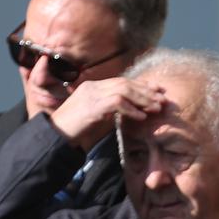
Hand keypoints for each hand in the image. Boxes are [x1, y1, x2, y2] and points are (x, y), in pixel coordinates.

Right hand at [49, 77, 165, 149]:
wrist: (55, 136)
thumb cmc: (76, 130)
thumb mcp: (97, 117)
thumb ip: (112, 111)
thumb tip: (133, 112)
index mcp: (93, 87)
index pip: (122, 81)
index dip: (142, 86)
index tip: (158, 91)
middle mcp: (93, 87)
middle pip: (125, 83)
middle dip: (146, 91)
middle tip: (163, 99)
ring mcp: (91, 95)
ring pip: (124, 90)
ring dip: (143, 99)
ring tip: (157, 108)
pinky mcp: (91, 107)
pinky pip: (117, 103)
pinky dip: (131, 110)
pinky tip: (142, 117)